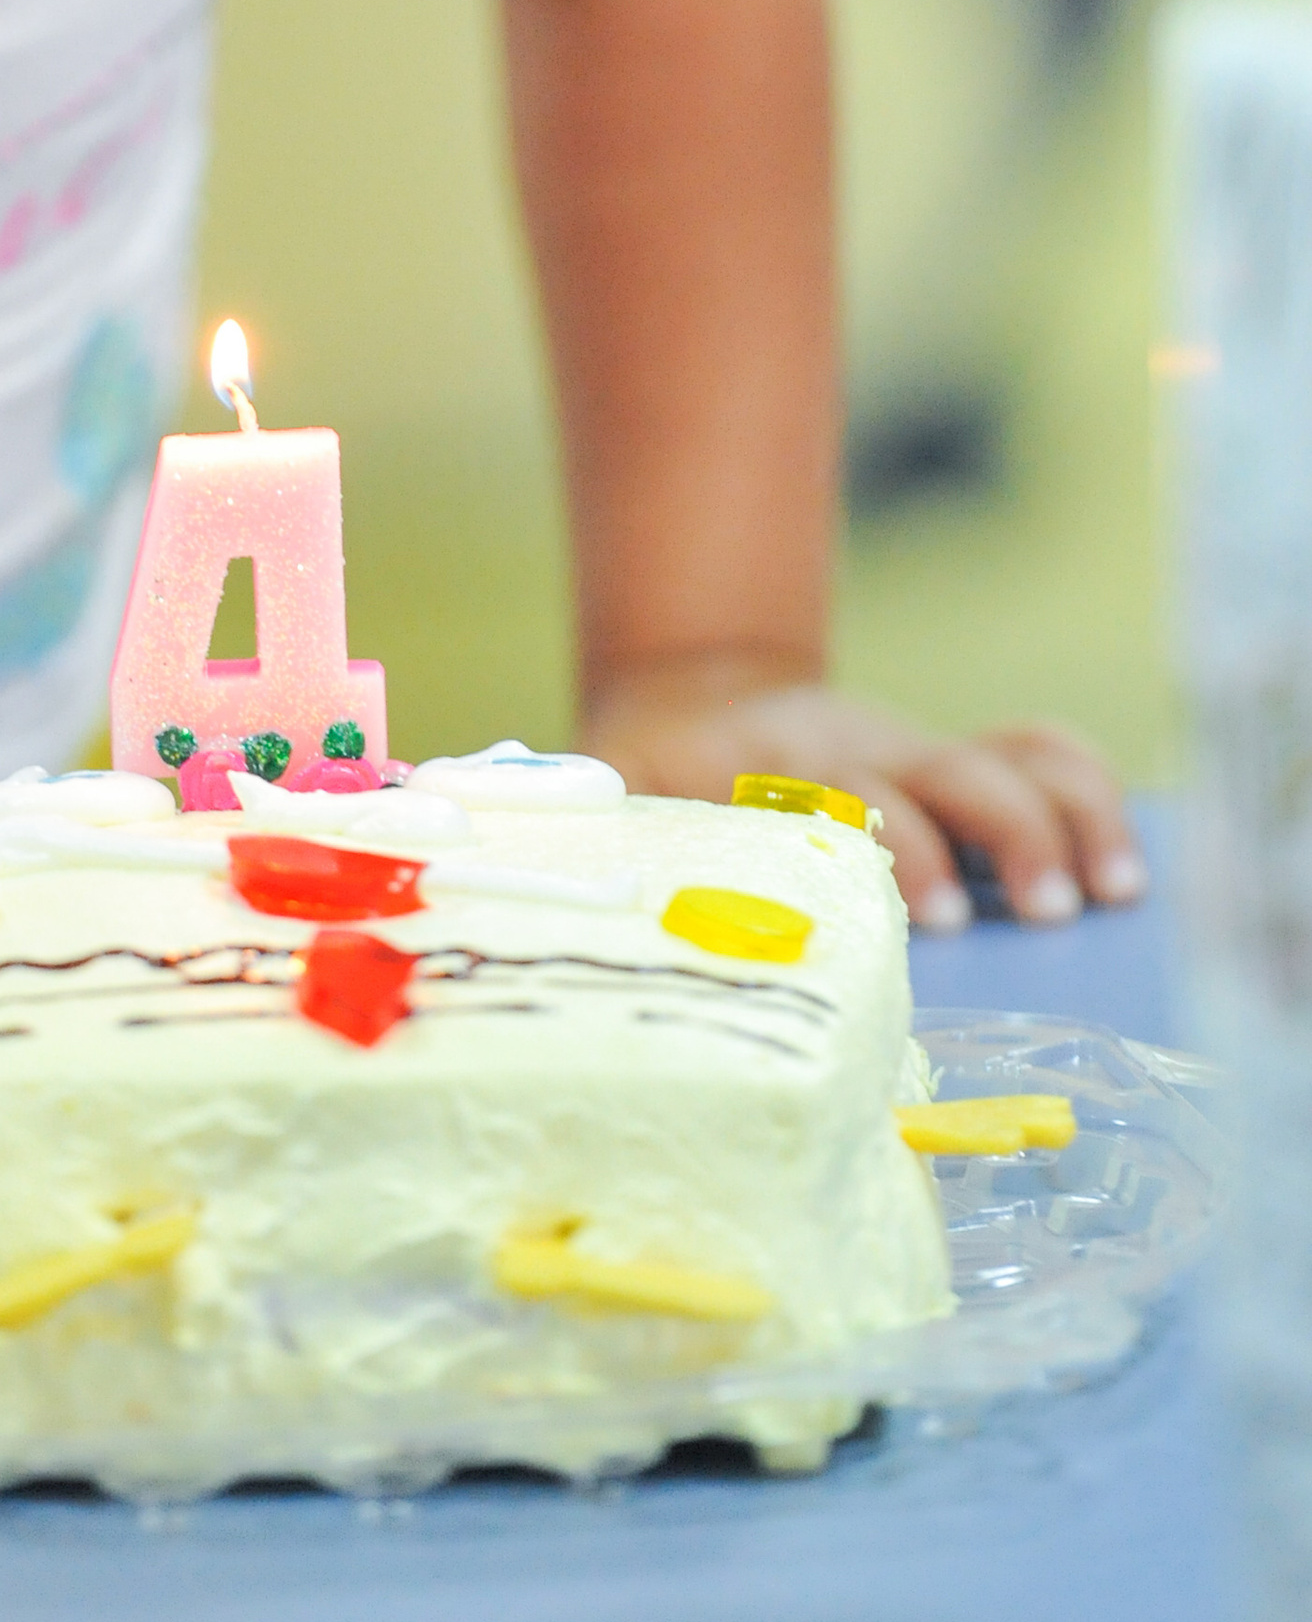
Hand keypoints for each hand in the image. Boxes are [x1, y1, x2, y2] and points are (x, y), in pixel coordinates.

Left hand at [579, 662, 1147, 932]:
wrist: (681, 701)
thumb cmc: (637, 794)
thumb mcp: (590, 809)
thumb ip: (570, 860)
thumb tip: (501, 920)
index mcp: (741, 767)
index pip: (805, 802)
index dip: (860, 845)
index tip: (898, 908)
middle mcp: (834, 755)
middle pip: (915, 774)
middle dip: (954, 839)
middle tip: (974, 919)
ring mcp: (902, 750)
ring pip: (992, 760)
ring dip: (1044, 824)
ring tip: (1086, 900)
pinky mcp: (945, 757)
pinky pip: (1034, 750)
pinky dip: (1084, 793)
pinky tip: (1121, 865)